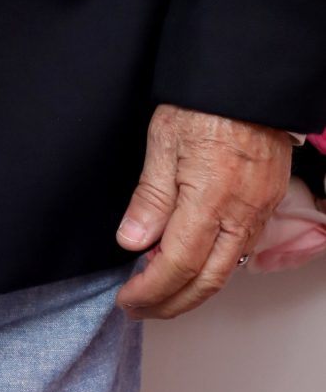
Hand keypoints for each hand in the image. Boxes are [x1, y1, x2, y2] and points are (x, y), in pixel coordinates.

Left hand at [115, 104, 293, 318]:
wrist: (249, 83)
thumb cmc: (205, 103)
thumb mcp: (163, 141)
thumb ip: (150, 196)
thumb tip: (132, 242)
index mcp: (209, 199)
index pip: (177, 264)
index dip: (150, 289)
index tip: (127, 298)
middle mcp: (239, 215)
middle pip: (206, 281)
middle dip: (170, 303)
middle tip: (140, 308)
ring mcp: (257, 213)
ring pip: (225, 271)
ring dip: (191, 291)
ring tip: (158, 291)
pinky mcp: (266, 207)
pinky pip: (239, 251)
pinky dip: (212, 268)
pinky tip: (189, 264)